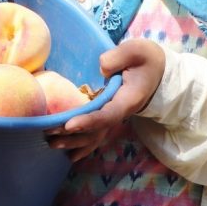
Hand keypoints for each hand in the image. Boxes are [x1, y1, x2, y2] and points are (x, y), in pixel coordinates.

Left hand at [44, 38, 165, 160]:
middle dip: (73, 135)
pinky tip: (68, 155)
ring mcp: (115, 116)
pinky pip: (96, 135)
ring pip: (95, 136)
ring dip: (74, 143)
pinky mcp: (109, 115)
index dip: (89, 121)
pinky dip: (82, 145)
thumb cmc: (145, 59)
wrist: (158, 71)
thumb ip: (118, 57)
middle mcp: (121, 113)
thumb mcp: (137, 50)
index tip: (69, 125)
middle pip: (97, 130)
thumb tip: (101, 69)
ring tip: (51, 143)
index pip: (108, 114)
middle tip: (49, 133)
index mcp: (128, 99)